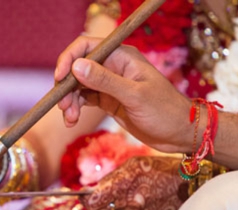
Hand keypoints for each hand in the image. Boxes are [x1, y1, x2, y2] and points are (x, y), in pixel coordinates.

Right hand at [55, 37, 193, 153]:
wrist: (178, 134)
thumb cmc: (164, 111)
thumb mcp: (134, 96)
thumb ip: (104, 81)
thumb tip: (77, 66)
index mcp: (122, 57)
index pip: (87, 47)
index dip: (69, 59)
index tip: (59, 79)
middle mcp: (113, 67)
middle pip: (78, 68)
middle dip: (66, 86)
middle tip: (63, 106)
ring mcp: (109, 84)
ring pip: (77, 86)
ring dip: (69, 101)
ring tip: (70, 118)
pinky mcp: (107, 100)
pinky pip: (83, 100)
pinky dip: (74, 109)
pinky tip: (72, 121)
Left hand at [80, 156, 187, 209]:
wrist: (194, 183)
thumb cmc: (162, 168)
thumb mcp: (135, 165)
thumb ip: (111, 179)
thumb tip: (89, 191)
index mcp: (124, 183)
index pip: (93, 201)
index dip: (85, 200)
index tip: (83, 196)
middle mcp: (130, 202)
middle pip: (103, 208)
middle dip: (103, 200)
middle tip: (114, 189)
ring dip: (122, 203)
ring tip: (139, 190)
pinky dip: (135, 209)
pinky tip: (148, 199)